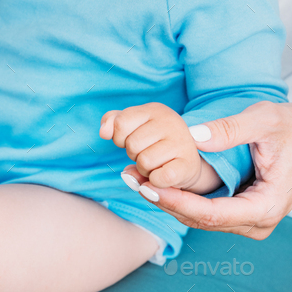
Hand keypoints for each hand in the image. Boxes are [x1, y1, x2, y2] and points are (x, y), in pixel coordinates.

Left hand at [100, 102, 219, 193]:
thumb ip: (112, 122)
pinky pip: (159, 178)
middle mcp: (170, 121)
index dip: (119, 137)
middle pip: (131, 145)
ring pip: (143, 163)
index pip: (120, 123)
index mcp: (154, 109)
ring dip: (144, 170)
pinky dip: (155, 181)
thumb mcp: (132, 125)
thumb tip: (104, 132)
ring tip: (156, 163)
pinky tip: (163, 174)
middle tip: (147, 152)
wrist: (186, 160)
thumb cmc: (153, 141)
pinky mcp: (187, 165)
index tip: (130, 139)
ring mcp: (181, 142)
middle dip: (133, 155)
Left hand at [119, 99, 291, 238]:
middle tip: (128, 179)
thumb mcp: (264, 119)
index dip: (176, 202)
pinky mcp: (242, 212)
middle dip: (163, 201)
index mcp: (267, 205)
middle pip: (201, 221)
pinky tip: (154, 180)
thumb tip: (191, 135)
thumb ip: (230, 129)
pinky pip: (206, 211)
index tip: (147, 187)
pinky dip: (180, 197)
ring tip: (133, 178)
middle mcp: (258, 221)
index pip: (212, 214)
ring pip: (200, 219)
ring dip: (167, 200)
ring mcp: (250, 220)